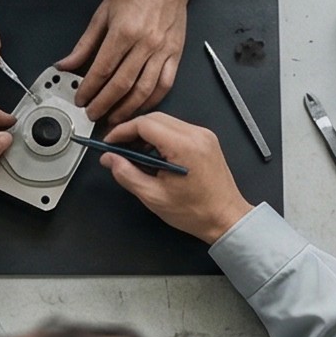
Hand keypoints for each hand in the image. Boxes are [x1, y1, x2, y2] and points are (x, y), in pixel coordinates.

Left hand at [57, 0, 190, 123]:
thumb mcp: (103, 13)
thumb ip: (85, 44)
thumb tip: (67, 63)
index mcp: (124, 32)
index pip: (101, 71)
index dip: (88, 90)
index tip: (80, 99)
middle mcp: (144, 43)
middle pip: (121, 85)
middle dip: (103, 105)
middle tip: (92, 114)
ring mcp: (162, 51)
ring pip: (143, 91)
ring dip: (126, 109)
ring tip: (113, 118)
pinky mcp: (175, 54)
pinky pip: (164, 85)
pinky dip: (151, 101)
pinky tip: (139, 108)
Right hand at [99, 113, 251, 243]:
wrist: (226, 218)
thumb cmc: (195, 212)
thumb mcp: (153, 196)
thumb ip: (127, 174)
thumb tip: (109, 159)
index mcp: (184, 146)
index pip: (144, 124)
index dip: (122, 131)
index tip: (109, 143)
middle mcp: (196, 135)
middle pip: (154, 118)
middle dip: (132, 130)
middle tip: (117, 148)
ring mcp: (203, 135)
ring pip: (165, 122)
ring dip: (146, 133)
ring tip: (134, 154)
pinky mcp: (206, 140)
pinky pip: (177, 129)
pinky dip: (160, 137)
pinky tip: (153, 155)